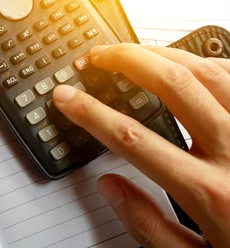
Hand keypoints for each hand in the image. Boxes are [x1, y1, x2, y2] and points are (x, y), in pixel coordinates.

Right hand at [53, 44, 229, 247]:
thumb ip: (148, 225)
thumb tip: (110, 187)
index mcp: (209, 191)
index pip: (132, 138)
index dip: (90, 112)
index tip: (68, 97)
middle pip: (173, 84)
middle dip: (126, 60)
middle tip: (98, 57)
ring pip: (209, 70)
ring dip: (164, 52)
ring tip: (135, 51)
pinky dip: (208, 63)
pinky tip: (188, 64)